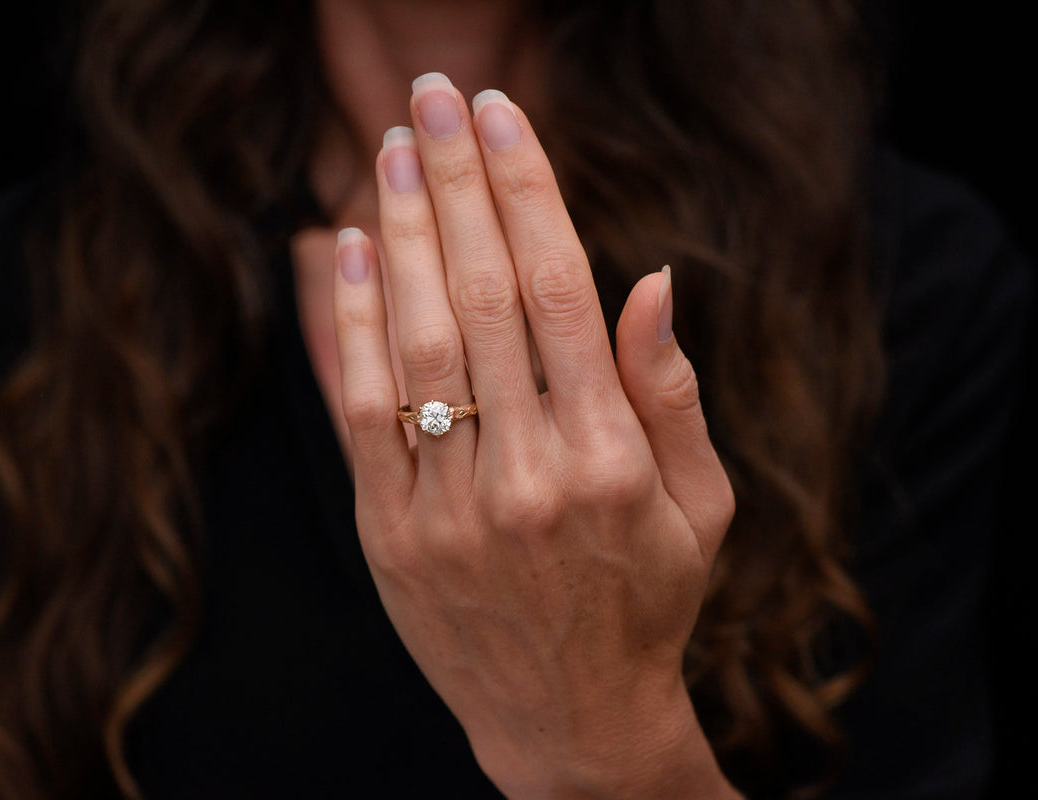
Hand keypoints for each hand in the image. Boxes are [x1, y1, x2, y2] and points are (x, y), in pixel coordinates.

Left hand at [331, 73, 738, 798]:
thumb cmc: (646, 601)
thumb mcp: (698, 505)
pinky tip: (350, 247)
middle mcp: (527, 476)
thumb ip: (669, 391)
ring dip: (402, 232)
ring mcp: (449, 507)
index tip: (503, 118)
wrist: (567, 720)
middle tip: (436, 96)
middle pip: (481, 295)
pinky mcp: (391, 534)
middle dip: (457, 182)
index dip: (527, 192)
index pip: (559, 291)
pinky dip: (351, 323)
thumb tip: (650, 277)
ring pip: (416, 341)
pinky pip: (362, 410)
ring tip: (392, 149)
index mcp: (610, 460)